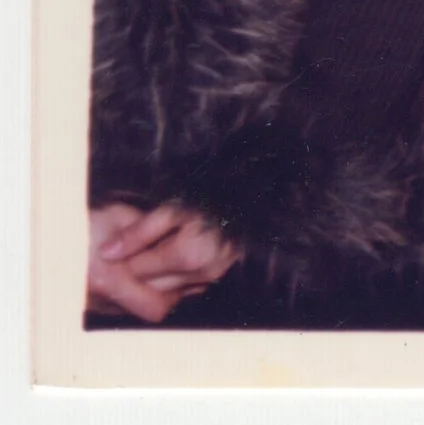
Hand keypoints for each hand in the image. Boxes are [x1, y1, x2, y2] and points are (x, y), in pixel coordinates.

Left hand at [88, 203, 238, 321]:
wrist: (245, 204)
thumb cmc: (210, 203)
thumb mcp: (172, 209)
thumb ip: (138, 232)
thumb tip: (107, 253)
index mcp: (186, 255)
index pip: (136, 270)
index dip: (123, 257)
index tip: (116, 247)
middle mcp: (199, 273)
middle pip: (148, 285)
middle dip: (135, 269)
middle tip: (131, 250)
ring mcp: (209, 280)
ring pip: (163, 291)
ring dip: (152, 276)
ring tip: (151, 252)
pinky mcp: (213, 281)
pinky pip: (179, 289)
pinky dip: (168, 278)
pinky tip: (167, 261)